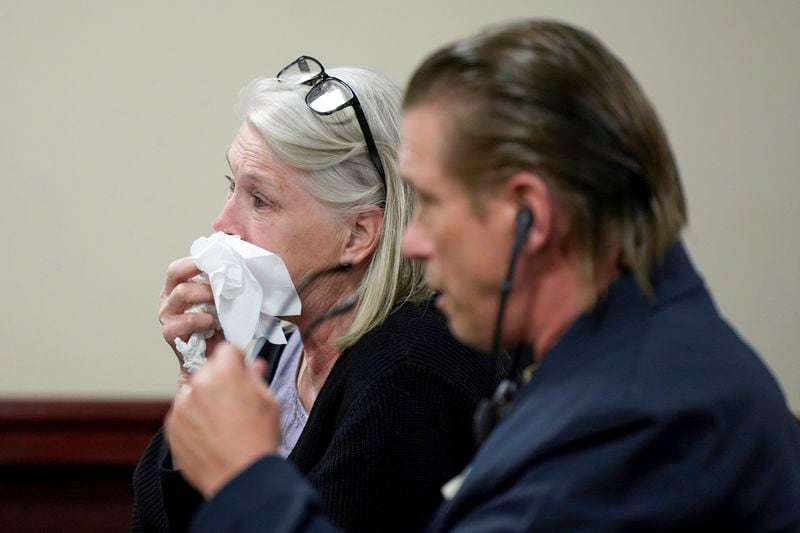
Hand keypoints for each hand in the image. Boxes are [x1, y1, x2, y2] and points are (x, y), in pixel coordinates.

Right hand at [158, 257, 222, 379]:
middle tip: (223, 283)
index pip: (179, 267)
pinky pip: (184, 321)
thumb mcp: (218, 301)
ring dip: (205, 294)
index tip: (217, 260)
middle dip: (203, 275)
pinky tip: (213, 323)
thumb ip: (219, 284)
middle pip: (176, 273)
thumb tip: (236, 265)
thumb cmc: (216, 326)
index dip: (195, 260)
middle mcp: (168, 299)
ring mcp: (167, 316)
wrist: (210, 358)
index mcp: (176, 287)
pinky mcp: (170, 333)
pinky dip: (202, 320)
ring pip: (181, 293)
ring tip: (220, 303)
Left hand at [165, 343, 280, 498]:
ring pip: (192, 392)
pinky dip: (192, 420)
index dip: (236, 361)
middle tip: (233, 401)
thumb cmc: (258, 440)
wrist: (241, 477)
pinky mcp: (171, 427)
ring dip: (203, 400)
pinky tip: (209, 435)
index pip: (226, 350)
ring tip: (220, 423)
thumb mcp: (269, 402)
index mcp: (225, 372)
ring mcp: (181, 406)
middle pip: (207, 370)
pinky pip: (182, 414)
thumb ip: (256, 379)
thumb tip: (254, 366)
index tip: (240, 371)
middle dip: (218, 380)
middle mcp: (198, 384)